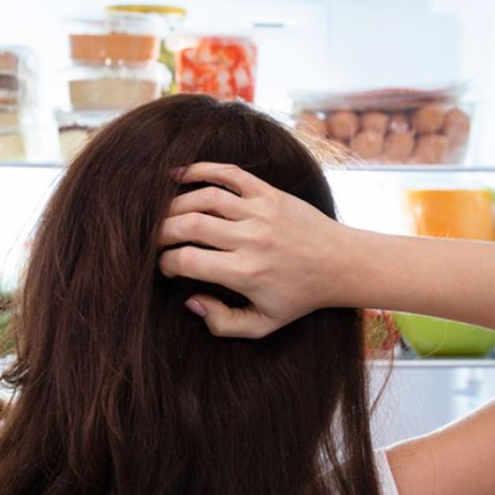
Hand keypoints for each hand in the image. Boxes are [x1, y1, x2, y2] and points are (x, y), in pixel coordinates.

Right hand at [158, 162, 351, 337]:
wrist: (341, 264)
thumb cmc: (299, 296)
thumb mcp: (264, 325)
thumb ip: (223, 323)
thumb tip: (191, 301)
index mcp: (245, 273)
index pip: (186, 260)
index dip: (165, 263)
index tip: (166, 267)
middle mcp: (250, 239)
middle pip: (188, 224)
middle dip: (160, 232)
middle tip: (154, 240)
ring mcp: (260, 211)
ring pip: (204, 197)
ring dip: (175, 203)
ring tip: (163, 215)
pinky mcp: (269, 193)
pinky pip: (229, 174)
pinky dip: (201, 169)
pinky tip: (179, 174)